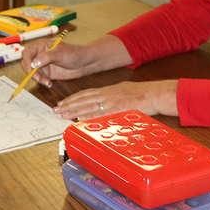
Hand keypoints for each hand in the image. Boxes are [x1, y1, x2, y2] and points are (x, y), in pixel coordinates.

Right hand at [21, 40, 96, 87]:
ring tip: (47, 82)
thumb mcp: (60, 53)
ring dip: (37, 79)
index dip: (26, 61)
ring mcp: (43, 64)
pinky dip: (42, 82)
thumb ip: (46, 57)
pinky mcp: (47, 73)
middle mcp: (39, 55)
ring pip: (32, 73)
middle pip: (27, 64)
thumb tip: (33, 63)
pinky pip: (40, 79)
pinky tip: (50, 84)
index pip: (27, 53)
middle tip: (39, 78)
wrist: (84, 63)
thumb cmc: (73, 53)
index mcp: (40, 46)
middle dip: (31, 72)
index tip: (30, 70)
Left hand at [52, 80, 178, 120]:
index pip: (85, 93)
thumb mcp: (123, 90)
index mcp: (107, 90)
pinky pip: (100, 114)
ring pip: (88, 106)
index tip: (62, 102)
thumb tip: (104, 101)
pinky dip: (89, 116)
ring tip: (62, 114)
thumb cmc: (141, 93)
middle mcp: (106, 95)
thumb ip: (112, 95)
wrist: (153, 94)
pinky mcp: (117, 110)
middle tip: (56, 109)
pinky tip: (79, 119)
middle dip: (68, 104)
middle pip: (82, 99)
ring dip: (73, 111)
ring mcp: (111, 102)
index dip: (72, 98)